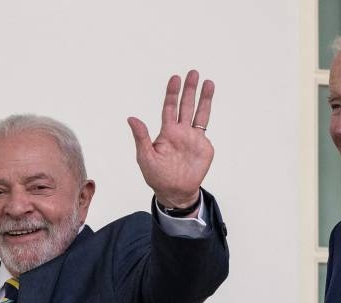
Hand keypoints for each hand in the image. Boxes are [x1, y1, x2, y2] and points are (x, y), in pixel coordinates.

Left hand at [127, 70, 214, 208]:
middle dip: (190, 89)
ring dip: (204, 98)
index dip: (172, 93)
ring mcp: (193, 138)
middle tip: (193, 73)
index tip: (175, 78)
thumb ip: (141, 137)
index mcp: (167, 132)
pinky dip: (207, 116)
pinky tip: (207, 104)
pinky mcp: (204, 147)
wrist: (175, 192)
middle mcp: (180, 132)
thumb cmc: (157, 176)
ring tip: (209, 82)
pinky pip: (205, 130)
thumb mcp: (145, 157)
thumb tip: (131, 118)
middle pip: (186, 105)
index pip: (169, 107)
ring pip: (199, 113)